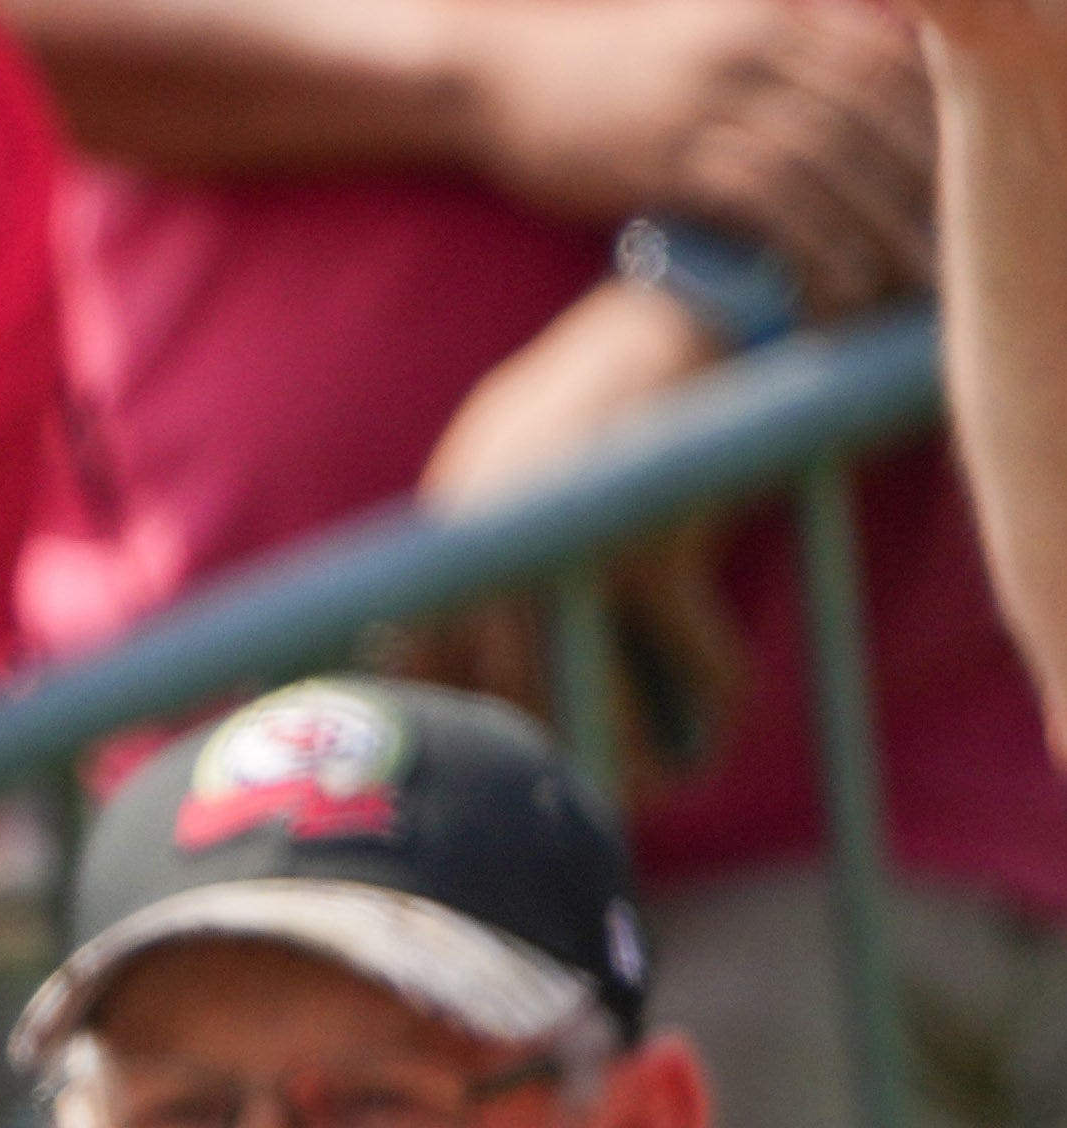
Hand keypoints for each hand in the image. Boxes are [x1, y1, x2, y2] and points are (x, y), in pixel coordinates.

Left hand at [400, 276, 753, 765]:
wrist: (683, 320)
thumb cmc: (589, 394)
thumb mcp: (493, 456)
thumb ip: (464, 541)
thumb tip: (417, 649)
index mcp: (451, 532)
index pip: (410, 659)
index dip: (434, 730)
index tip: (461, 780)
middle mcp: (495, 549)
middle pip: (493, 699)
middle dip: (534, 762)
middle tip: (576, 808)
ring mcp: (574, 553)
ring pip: (585, 696)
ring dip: (626, 754)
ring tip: (651, 787)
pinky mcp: (655, 550)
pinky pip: (689, 656)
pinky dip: (712, 691)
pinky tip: (719, 713)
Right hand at [459, 0, 934, 307]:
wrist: (487, 65)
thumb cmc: (589, 51)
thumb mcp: (694, 14)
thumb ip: (775, 33)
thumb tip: (855, 66)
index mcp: (767, 7)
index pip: (889, 55)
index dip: (937, 119)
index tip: (959, 178)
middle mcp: (749, 43)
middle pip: (875, 111)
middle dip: (926, 183)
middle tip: (958, 244)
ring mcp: (706, 97)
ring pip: (832, 162)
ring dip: (882, 228)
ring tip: (913, 285)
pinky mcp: (665, 155)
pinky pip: (767, 204)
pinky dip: (813, 248)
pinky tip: (835, 288)